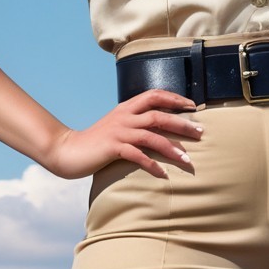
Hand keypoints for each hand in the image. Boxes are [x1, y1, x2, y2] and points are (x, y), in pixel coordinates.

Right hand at [44, 90, 203, 178]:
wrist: (68, 150)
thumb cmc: (96, 141)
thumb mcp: (117, 126)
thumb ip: (135, 122)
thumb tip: (159, 126)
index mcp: (126, 108)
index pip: (154, 94)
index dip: (175, 98)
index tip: (193, 106)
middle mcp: (124, 117)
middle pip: (158, 115)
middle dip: (182, 123)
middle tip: (201, 133)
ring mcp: (118, 132)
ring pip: (151, 136)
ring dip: (172, 148)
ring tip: (187, 160)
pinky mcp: (112, 148)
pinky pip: (137, 156)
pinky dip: (152, 165)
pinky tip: (163, 175)